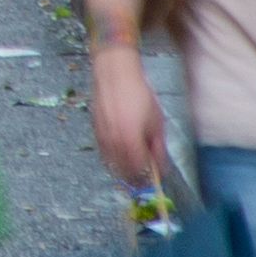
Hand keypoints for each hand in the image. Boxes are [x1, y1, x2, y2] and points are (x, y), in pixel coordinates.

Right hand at [92, 45, 169, 186]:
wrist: (115, 75)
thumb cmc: (139, 96)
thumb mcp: (156, 121)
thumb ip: (158, 146)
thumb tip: (160, 164)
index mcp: (131, 140)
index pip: (139, 169)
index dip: (148, 178)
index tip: (155, 180)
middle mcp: (114, 141)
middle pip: (123, 170)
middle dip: (135, 178)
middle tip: (145, 179)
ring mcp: (102, 136)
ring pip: (112, 163)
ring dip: (123, 170)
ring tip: (134, 170)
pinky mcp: (95, 130)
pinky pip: (104, 152)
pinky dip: (113, 159)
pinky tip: (121, 156)